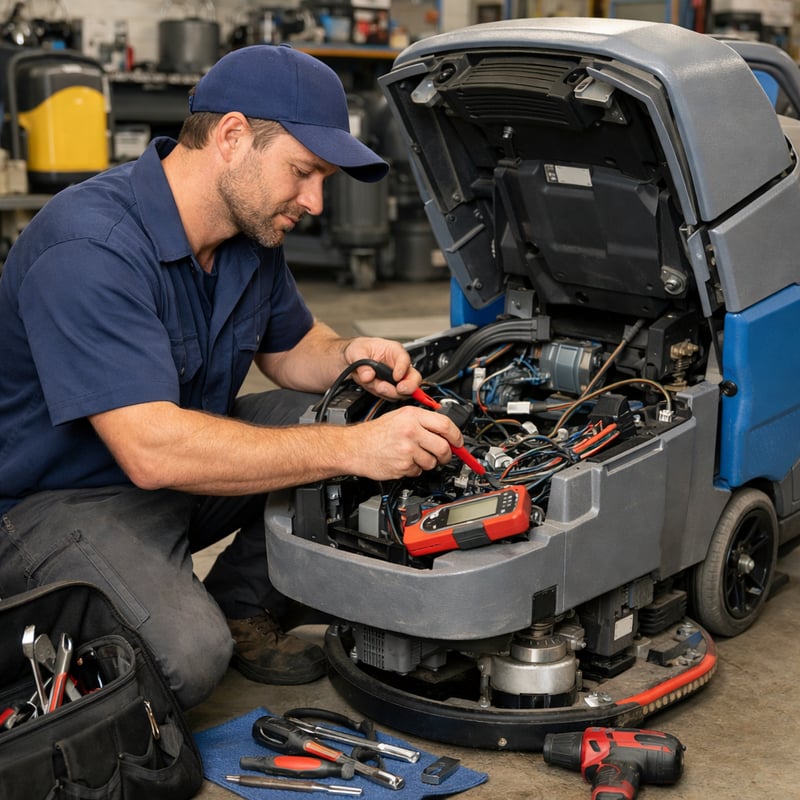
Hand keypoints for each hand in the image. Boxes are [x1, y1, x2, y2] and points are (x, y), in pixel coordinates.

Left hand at [343, 337, 422, 399]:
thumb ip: (362, 364)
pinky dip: (384, 395)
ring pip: (404, 390)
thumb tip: (368, 376)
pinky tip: (375, 388)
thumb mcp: (356, 351)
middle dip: (409, 386)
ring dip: (392, 392)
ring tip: (380, 388)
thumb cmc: (359, 350)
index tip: (396, 377)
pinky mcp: (390, 389)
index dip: (402, 368)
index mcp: (394, 351)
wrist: (353, 360)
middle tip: (400, 389)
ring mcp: (396, 379)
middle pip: (414, 377)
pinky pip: (392, 396)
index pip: (404, 359)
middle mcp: (398, 365)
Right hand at [348, 406, 462, 479]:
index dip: (457, 436)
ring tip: (414, 456)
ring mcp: (407, 450)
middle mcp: (411, 431)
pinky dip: (414, 469)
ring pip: (432, 462)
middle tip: (442, 455)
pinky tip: (403, 461)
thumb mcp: (399, 416)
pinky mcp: (403, 466)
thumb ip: (423, 422)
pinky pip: (419, 471)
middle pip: (443, 447)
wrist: (354, 447)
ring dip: (427, 463)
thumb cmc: (375, 433)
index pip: (446, 425)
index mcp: (412, 416)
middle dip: (446, 455)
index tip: (459, 442)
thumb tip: (446, 433)